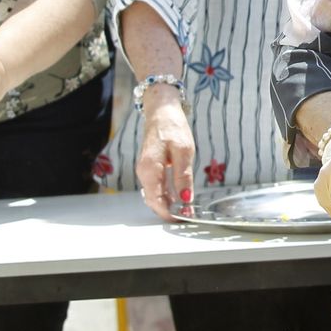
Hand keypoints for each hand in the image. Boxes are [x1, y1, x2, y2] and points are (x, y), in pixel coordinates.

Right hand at [136, 93, 194, 221]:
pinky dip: (166, 195)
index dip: (168, 213)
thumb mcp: (184, 151)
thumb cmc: (173, 127)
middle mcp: (143, 172)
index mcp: (149, 169)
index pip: (155, 200)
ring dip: (168, 204)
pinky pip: (156, 187)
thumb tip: (185, 199)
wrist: (162, 110)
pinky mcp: (150, 167)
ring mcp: (145, 170)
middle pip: (153, 200)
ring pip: (154, 194)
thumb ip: (183, 176)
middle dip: (169, 211)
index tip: (183, 219)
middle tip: (187, 216)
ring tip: (186, 209)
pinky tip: (179, 196)